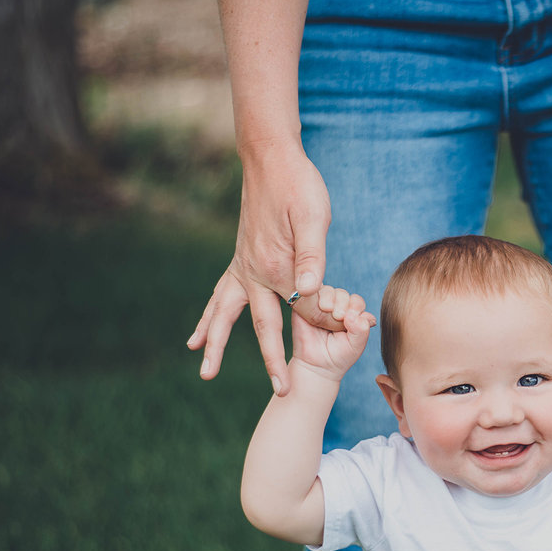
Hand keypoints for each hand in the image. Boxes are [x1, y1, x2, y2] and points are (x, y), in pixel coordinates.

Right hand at [185, 137, 343, 395]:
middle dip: (272, 362)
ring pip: (224, 312)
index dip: (328, 325)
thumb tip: (310, 292)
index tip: (351, 339)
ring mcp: (243, 265)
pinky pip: (221, 293)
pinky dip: (211, 311)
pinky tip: (203, 324)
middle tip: (282, 393)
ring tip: (200, 362)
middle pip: (262, 327)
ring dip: (214, 338)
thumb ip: (312, 256)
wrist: (269, 157)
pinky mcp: (241, 257)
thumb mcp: (313, 217)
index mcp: (275, 267)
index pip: (305, 310)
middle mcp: (253, 272)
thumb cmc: (298, 185)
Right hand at [289, 287, 376, 382]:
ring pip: (327, 290)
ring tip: (327, 310)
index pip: (356, 301)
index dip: (355, 306)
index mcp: (352, 315)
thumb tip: (359, 314)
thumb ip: (362, 329)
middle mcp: (336, 308)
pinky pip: (309, 292)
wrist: (315, 366)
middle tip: (338, 316)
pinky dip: (315, 296)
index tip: (350, 318)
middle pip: (342, 294)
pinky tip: (318, 307)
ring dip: (330, 297)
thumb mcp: (356, 345)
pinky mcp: (304, 305)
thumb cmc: (338, 356)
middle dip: (343, 302)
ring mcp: (319, 306)